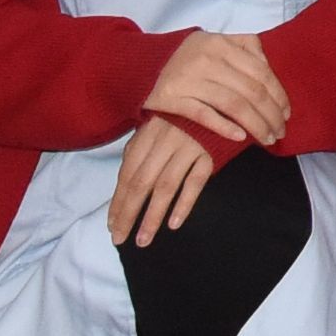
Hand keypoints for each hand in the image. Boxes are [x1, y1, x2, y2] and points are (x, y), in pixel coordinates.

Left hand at [108, 117, 220, 245]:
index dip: (118, 201)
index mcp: (147, 134)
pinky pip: (195, 181)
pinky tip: (174, 224)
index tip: (113, 225)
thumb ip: (141, 149)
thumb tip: (123, 181)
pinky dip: (184, 203)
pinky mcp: (210, 151)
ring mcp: (188, 145)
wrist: (223, 95)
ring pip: (165, 186)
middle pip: (141, 183)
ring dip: (152, 216)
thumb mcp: (159, 125)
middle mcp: (164, 140)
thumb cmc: (187, 114)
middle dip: (128, 214)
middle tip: (120, 239)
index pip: (127, 174)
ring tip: (143, 240)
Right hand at [147, 29, 290, 148]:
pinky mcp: (171, 99)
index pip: (260, 72)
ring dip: (255, 124)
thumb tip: (269, 65)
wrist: (140, 65)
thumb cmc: (185, 56)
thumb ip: (243, 48)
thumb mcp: (214, 42)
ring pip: (233, 105)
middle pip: (250, 91)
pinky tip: (240, 138)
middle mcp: (206, 60)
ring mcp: (188, 80)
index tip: (286, 113)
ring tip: (267, 138)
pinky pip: (204, 115)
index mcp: (221, 44)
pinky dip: (225, 127)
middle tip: (280, 131)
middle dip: (271, 114)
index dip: (278, 94)